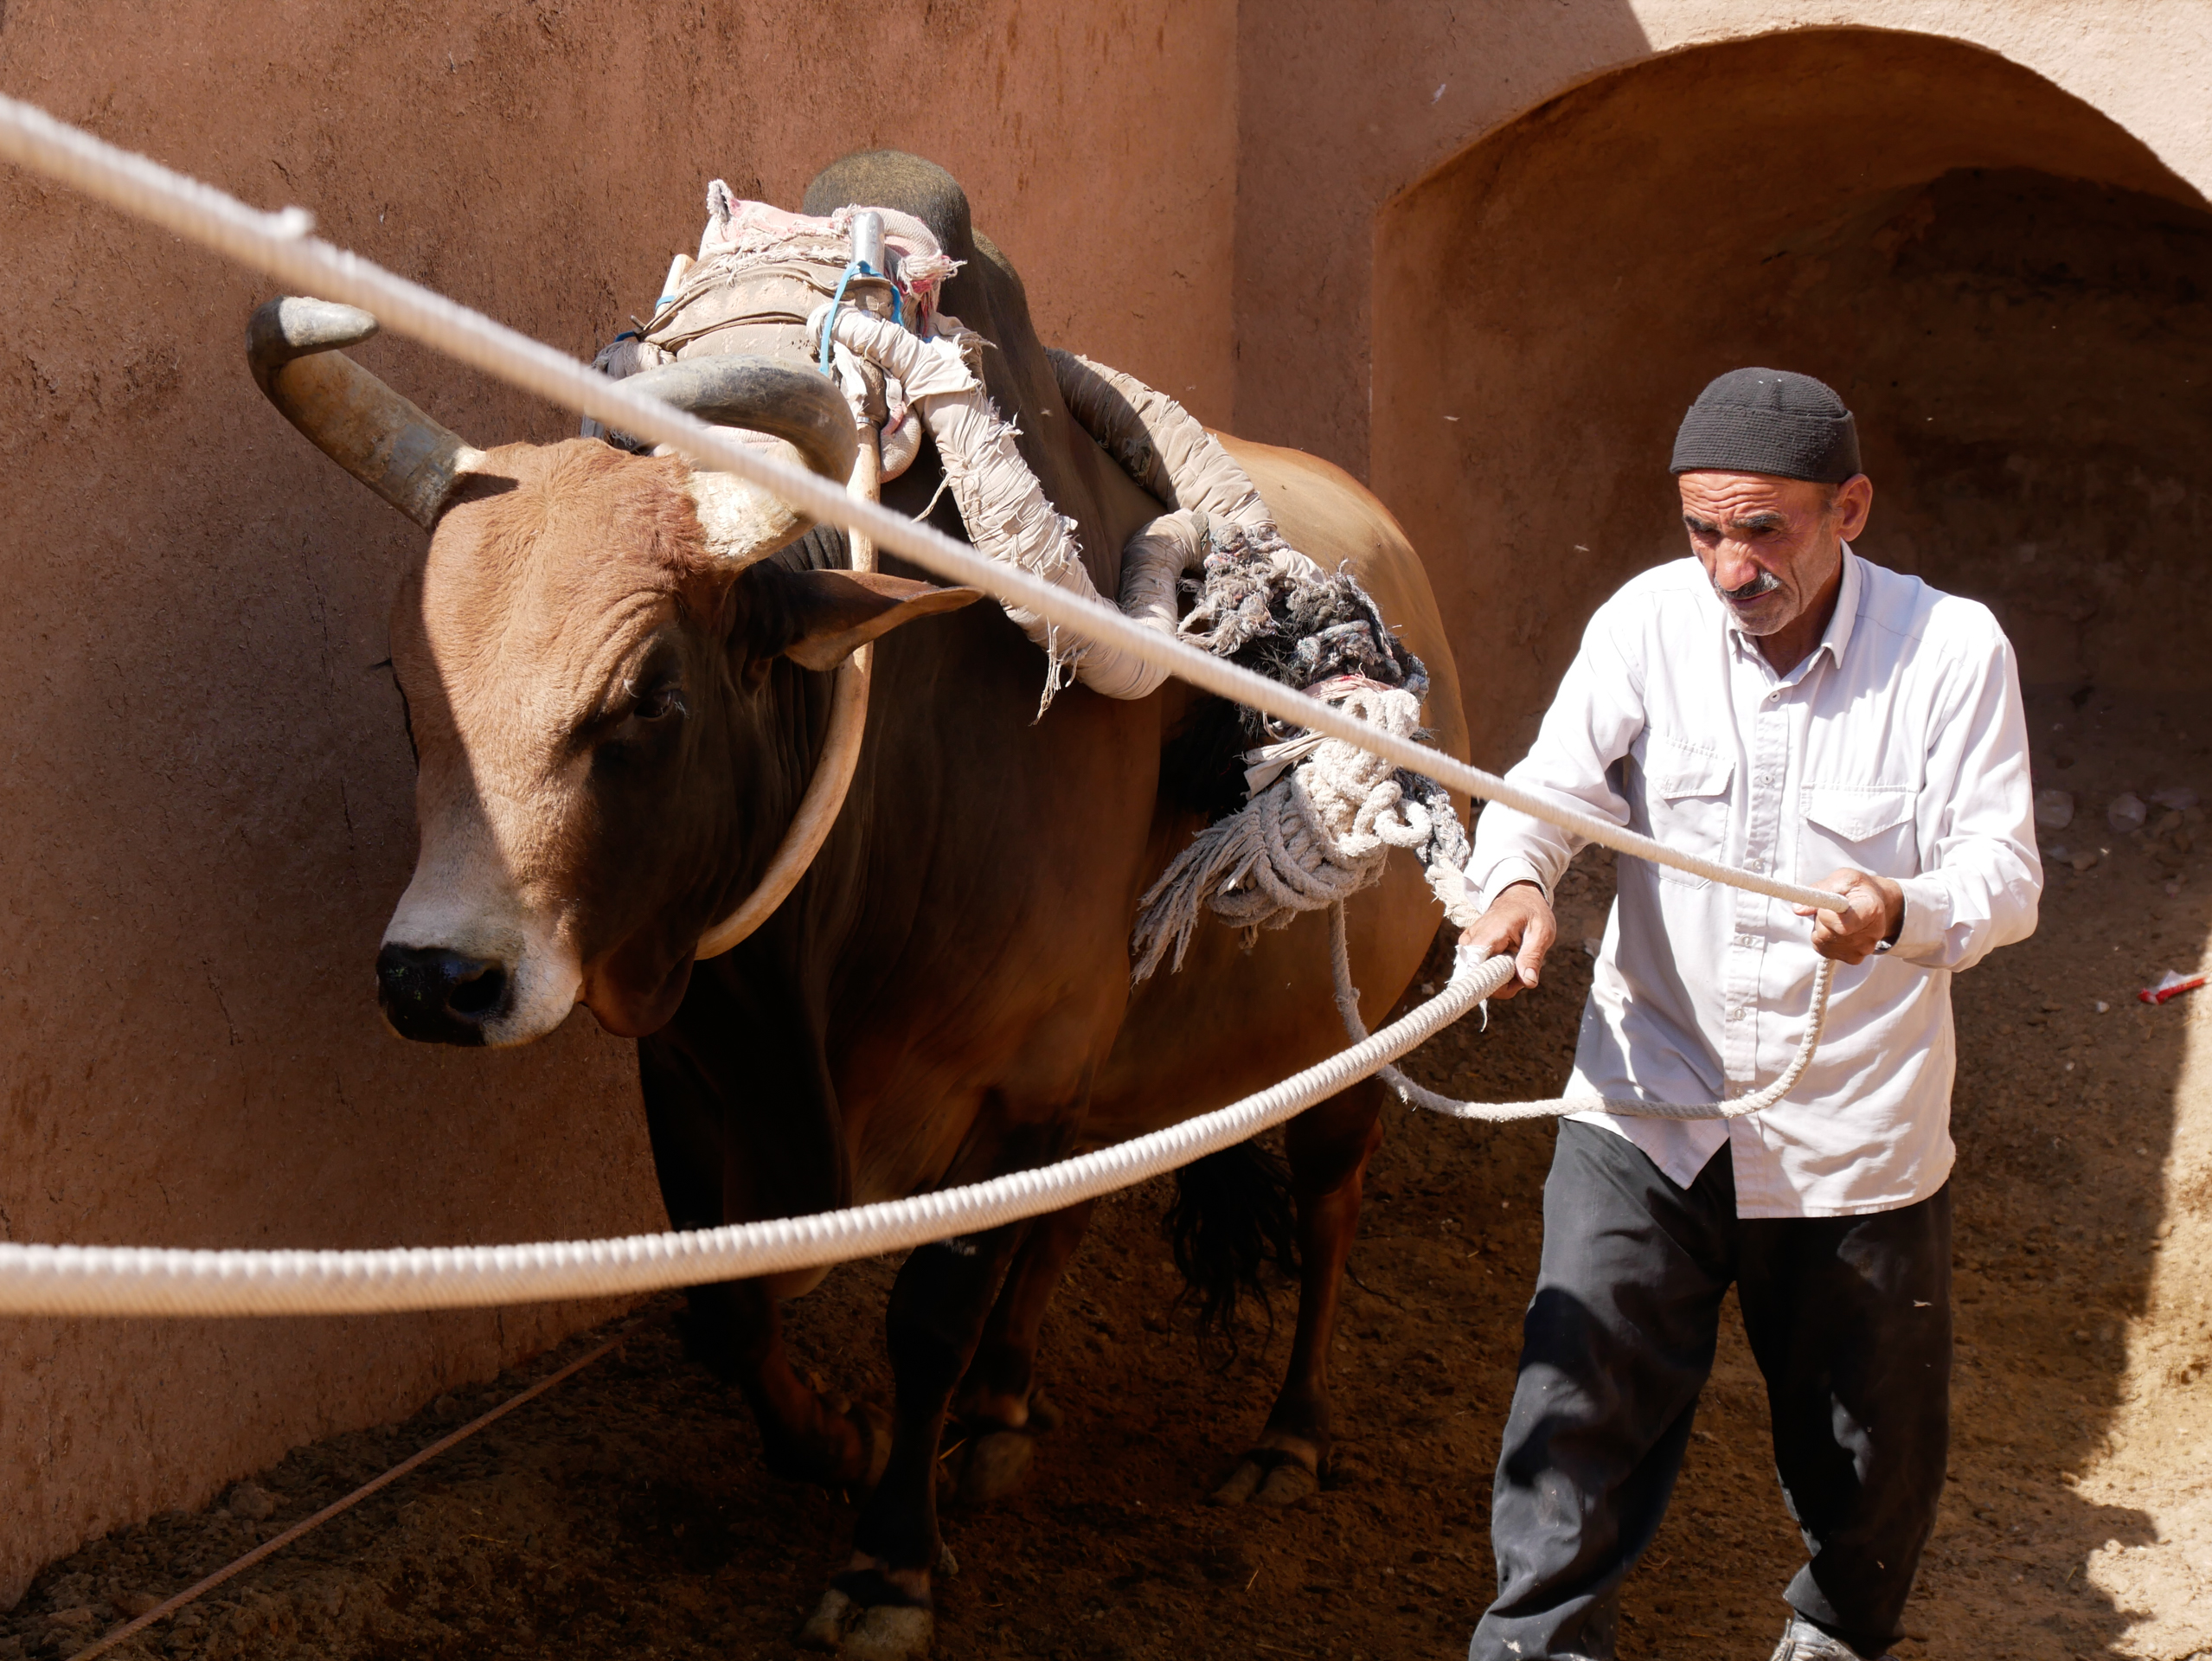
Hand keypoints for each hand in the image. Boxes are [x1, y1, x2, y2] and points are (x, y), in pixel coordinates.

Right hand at [1457, 881, 1555, 1000]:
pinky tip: (1507, 961)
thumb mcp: (1541, 932)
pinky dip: (1496, 973)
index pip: (1477, 969)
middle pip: (1478, 979)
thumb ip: (1532, 957)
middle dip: (1504, 982)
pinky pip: (1478, 972)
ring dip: (1500, 979)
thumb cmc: (1531, 912)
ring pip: (1478, 978)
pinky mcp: (1468, 950)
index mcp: (1490, 934)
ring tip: (1517, 961)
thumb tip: (1528, 982)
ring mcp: (1467, 945)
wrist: (1519, 897)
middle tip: (1524, 969)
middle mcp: (1472, 940)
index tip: (1518, 981)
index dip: (1496, 984)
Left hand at [1793, 868, 1903, 964]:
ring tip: (1834, 917)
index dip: (1825, 915)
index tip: (1827, 904)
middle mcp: (1871, 934)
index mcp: (1870, 910)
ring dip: (1820, 928)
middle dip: (1819, 919)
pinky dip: (1822, 939)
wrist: (1875, 901)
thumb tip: (1798, 909)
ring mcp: (1863, 949)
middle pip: (1826, 934)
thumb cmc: (1857, 887)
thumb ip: (1820, 890)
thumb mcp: (1842, 878)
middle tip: (1829, 908)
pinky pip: (1824, 950)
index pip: (1842, 925)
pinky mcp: (1854, 958)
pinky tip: (1834, 929)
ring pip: (1822, 942)